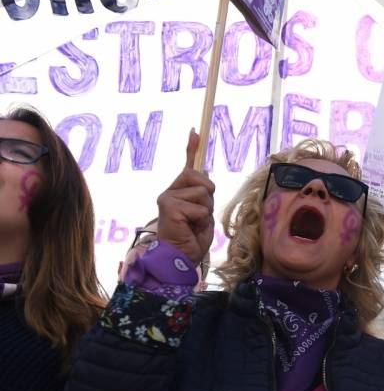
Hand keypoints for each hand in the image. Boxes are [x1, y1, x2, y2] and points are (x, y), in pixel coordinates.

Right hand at [156, 131, 215, 265]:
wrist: (179, 258)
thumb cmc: (191, 238)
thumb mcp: (203, 213)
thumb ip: (203, 195)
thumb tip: (203, 170)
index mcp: (179, 190)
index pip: (188, 165)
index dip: (192, 148)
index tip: (195, 132)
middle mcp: (170, 191)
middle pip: (201, 178)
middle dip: (208, 196)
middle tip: (200, 215)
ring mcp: (167, 198)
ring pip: (203, 193)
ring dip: (205, 211)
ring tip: (195, 224)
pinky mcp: (169, 207)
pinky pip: (199, 208)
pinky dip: (200, 221)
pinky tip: (190, 229)